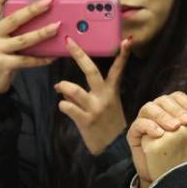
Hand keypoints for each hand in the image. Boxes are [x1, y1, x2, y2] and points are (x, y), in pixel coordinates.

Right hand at [0, 0, 59, 92]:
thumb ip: (11, 27)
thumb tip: (41, 18)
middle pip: (14, 18)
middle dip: (33, 9)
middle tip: (49, 2)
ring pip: (24, 39)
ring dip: (42, 33)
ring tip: (57, 27)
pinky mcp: (3, 64)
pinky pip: (27, 60)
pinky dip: (41, 58)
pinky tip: (53, 56)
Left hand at [55, 35, 131, 154]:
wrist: (114, 147)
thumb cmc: (109, 123)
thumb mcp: (107, 105)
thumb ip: (90, 93)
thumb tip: (63, 86)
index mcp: (111, 91)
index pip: (118, 69)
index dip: (123, 54)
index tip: (127, 40)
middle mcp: (104, 96)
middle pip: (90, 70)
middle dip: (79, 54)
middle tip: (69, 42)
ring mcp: (95, 108)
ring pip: (73, 89)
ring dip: (63, 86)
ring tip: (59, 87)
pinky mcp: (86, 120)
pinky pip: (67, 107)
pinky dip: (63, 105)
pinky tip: (64, 107)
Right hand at [127, 93, 186, 187]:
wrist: (171, 178)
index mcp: (174, 108)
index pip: (179, 97)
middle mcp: (158, 111)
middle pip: (165, 100)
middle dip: (178, 110)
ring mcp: (145, 120)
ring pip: (150, 108)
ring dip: (163, 116)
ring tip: (175, 128)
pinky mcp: (134, 133)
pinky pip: (138, 124)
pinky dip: (149, 126)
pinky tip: (160, 134)